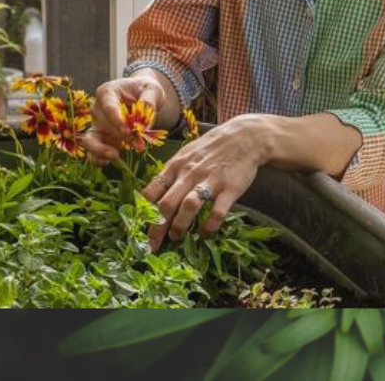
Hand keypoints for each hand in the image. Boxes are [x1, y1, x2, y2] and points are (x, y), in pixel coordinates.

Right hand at [82, 75, 166, 166]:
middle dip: (120, 135)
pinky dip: (97, 159)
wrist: (141, 97)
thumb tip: (145, 113)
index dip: (116, 119)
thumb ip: (149, 99)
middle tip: (138, 143)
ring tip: (115, 156)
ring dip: (100, 149)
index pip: (108, 106)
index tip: (127, 130)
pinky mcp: (99, 138)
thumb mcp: (152, 89)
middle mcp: (97, 108)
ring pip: (89, 139)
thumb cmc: (144, 90)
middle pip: (103, 124)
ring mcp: (96, 124)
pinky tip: (108, 162)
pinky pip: (92, 152)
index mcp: (107, 92)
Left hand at [141, 116, 264, 251]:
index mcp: (176, 166)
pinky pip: (217, 211)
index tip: (139, 229)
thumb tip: (153, 196)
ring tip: (175, 238)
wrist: (244, 137)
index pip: (152, 191)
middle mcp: (189, 174)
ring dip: (179, 226)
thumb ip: (171, 174)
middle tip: (151, 246)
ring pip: (188, 206)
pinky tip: (206, 233)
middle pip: (166, 204)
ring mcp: (210, 181)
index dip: (143, 213)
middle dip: (156, 228)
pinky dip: (210, 226)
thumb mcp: (186, 155)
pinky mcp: (229, 188)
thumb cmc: (211, 148)